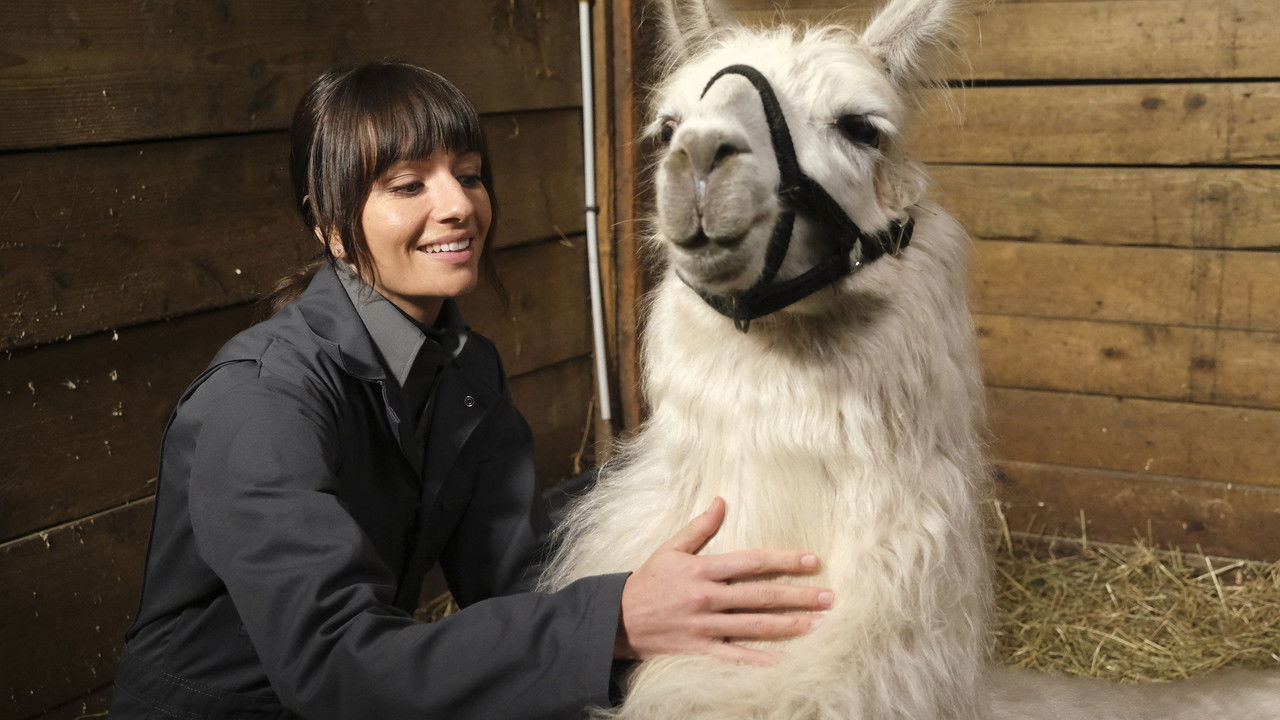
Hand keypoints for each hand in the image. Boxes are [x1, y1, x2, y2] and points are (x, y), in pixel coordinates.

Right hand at [615, 496, 833, 664]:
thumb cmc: (648, 581)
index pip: (751, 562)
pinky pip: (735, 656)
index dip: (784, 560)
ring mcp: (705, 626)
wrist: (618, 618)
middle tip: (830, 598)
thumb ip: (700, 527)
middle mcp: (707, 597)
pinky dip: (760, 661)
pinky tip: (786, 662)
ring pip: (755, 626)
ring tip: (819, 625)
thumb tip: (721, 501)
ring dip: (789, 626)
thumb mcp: (671, 548)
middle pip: (761, 596)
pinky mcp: (701, 649)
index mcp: (702, 570)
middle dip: (798, 597)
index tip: (812, 560)